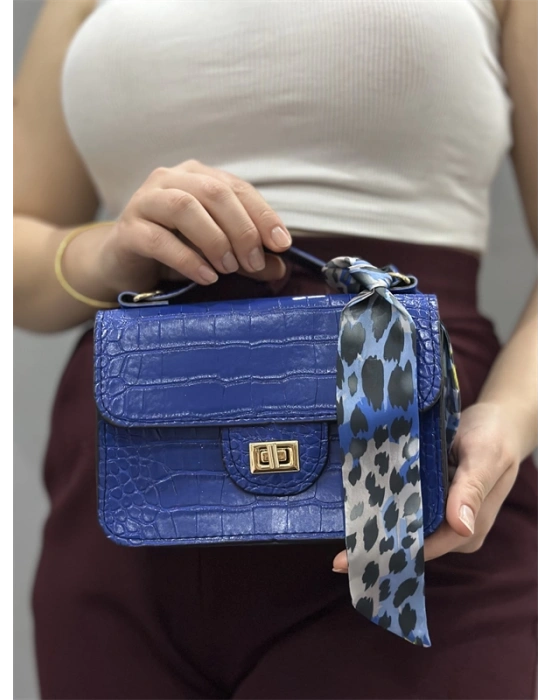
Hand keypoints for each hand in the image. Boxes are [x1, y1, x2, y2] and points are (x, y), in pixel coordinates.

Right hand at [97, 159, 292, 293]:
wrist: (124, 265)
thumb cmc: (174, 251)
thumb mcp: (218, 253)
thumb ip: (248, 256)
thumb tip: (280, 266)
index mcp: (197, 176)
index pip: (236, 188)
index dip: (262, 215)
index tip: (282, 244)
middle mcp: (170, 179)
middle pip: (213, 193)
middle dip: (241, 229)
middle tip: (254, 263)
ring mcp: (145, 201)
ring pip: (184, 208)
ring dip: (214, 240)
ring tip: (229, 269)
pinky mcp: (127, 230)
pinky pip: (158, 239)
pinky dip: (187, 259)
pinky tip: (205, 276)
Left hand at [332, 402, 521, 572]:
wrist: (500, 421)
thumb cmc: (495, 437)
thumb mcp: (485, 457)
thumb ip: (472, 488)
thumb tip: (461, 526)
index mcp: (468, 529)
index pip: (423, 549)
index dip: (388, 554)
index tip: (350, 559)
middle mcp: (454, 530)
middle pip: (411, 543)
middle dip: (376, 544)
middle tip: (336, 551)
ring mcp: (443, 516)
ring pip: (406, 527)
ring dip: (377, 526)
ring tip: (340, 528)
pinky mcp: (434, 500)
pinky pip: (407, 509)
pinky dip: (386, 507)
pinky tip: (360, 504)